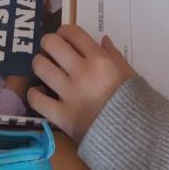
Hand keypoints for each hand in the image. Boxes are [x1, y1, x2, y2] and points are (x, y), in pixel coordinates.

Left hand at [29, 25, 134, 140]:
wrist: (133, 138)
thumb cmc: (133, 103)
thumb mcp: (128, 73)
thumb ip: (114, 55)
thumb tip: (102, 39)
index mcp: (99, 60)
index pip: (72, 32)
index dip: (64, 31)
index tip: (64, 37)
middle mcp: (81, 72)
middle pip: (51, 44)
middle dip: (48, 43)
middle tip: (50, 51)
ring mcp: (69, 94)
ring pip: (40, 67)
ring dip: (40, 65)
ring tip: (44, 69)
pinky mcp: (61, 116)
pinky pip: (37, 100)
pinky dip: (35, 94)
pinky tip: (40, 93)